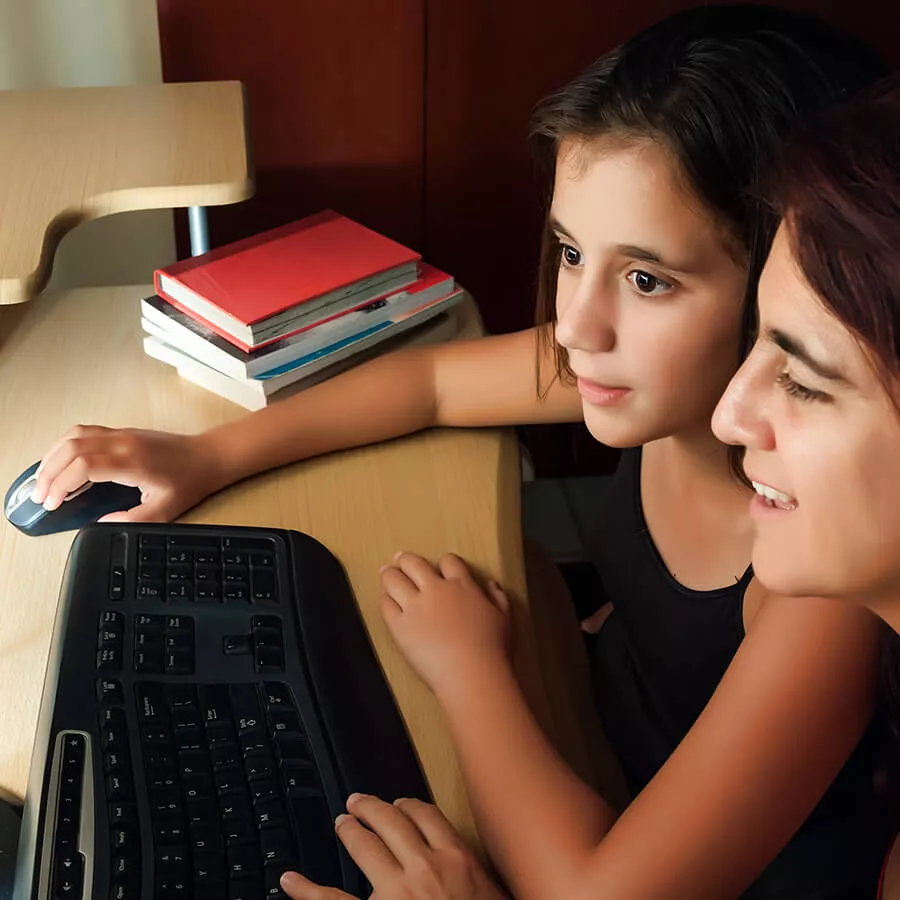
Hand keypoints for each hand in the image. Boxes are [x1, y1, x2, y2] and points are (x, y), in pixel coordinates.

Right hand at [31, 425, 224, 521]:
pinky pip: (84, 432)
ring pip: (74, 435)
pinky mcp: (121, 432)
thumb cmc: (189, 480)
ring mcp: (121, 433)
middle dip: (49, 473)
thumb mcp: (163, 510)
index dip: (61, 484)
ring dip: (53, 456)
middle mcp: (123, 442)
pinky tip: (59, 462)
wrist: (207, 456)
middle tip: (40, 496)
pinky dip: (64, 446)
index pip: (83, 465)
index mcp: (132, 461)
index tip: (52, 503)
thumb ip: (130, 520)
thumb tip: (101, 523)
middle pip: (71, 448)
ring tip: (43, 480)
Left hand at [280, 794, 508, 899]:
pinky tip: (291, 881)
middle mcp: (425, 868)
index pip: (427, 816)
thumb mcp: (492, 896)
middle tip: (357, 802)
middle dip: (372, 808)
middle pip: (392, 822)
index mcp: (457, 860)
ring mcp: (395, 893)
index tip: (400, 803)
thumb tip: (468, 871)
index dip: (409, 805)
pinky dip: (307, 891)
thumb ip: (476, 878)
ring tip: (342, 823)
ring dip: (350, 830)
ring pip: (366, 847)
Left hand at [379, 553, 511, 698]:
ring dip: (389, 574)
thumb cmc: (492, 649)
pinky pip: (386, 605)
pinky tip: (387, 601)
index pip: (448, 562)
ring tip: (387, 573)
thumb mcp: (503, 618)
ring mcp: (416, 607)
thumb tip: (492, 585)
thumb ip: (498, 598)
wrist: (472, 674)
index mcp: (462, 586)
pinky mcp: (400, 626)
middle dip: (406, 560)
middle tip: (400, 560)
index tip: (439, 567)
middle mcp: (436, 590)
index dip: (443, 562)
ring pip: (394, 579)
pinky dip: (385, 600)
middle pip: (414, 564)